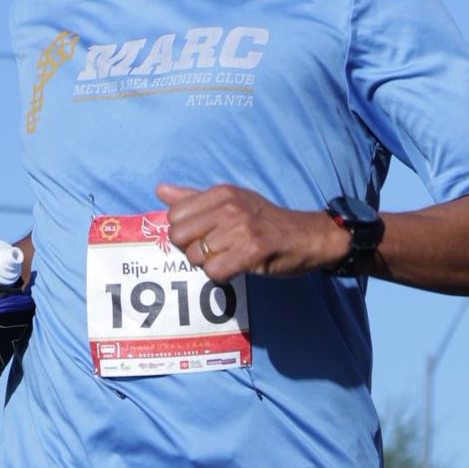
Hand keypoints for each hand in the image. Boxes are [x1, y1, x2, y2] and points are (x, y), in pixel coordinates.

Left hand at [157, 182, 346, 279]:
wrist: (308, 236)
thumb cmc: (267, 221)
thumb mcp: (233, 201)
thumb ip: (194, 198)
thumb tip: (160, 190)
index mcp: (221, 193)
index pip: (175, 215)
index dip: (184, 231)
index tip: (204, 235)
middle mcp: (229, 208)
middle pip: (179, 237)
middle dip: (191, 250)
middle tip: (215, 250)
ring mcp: (240, 229)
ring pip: (195, 257)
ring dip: (210, 265)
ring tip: (230, 257)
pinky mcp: (251, 252)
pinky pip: (214, 272)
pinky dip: (222, 277)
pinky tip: (236, 269)